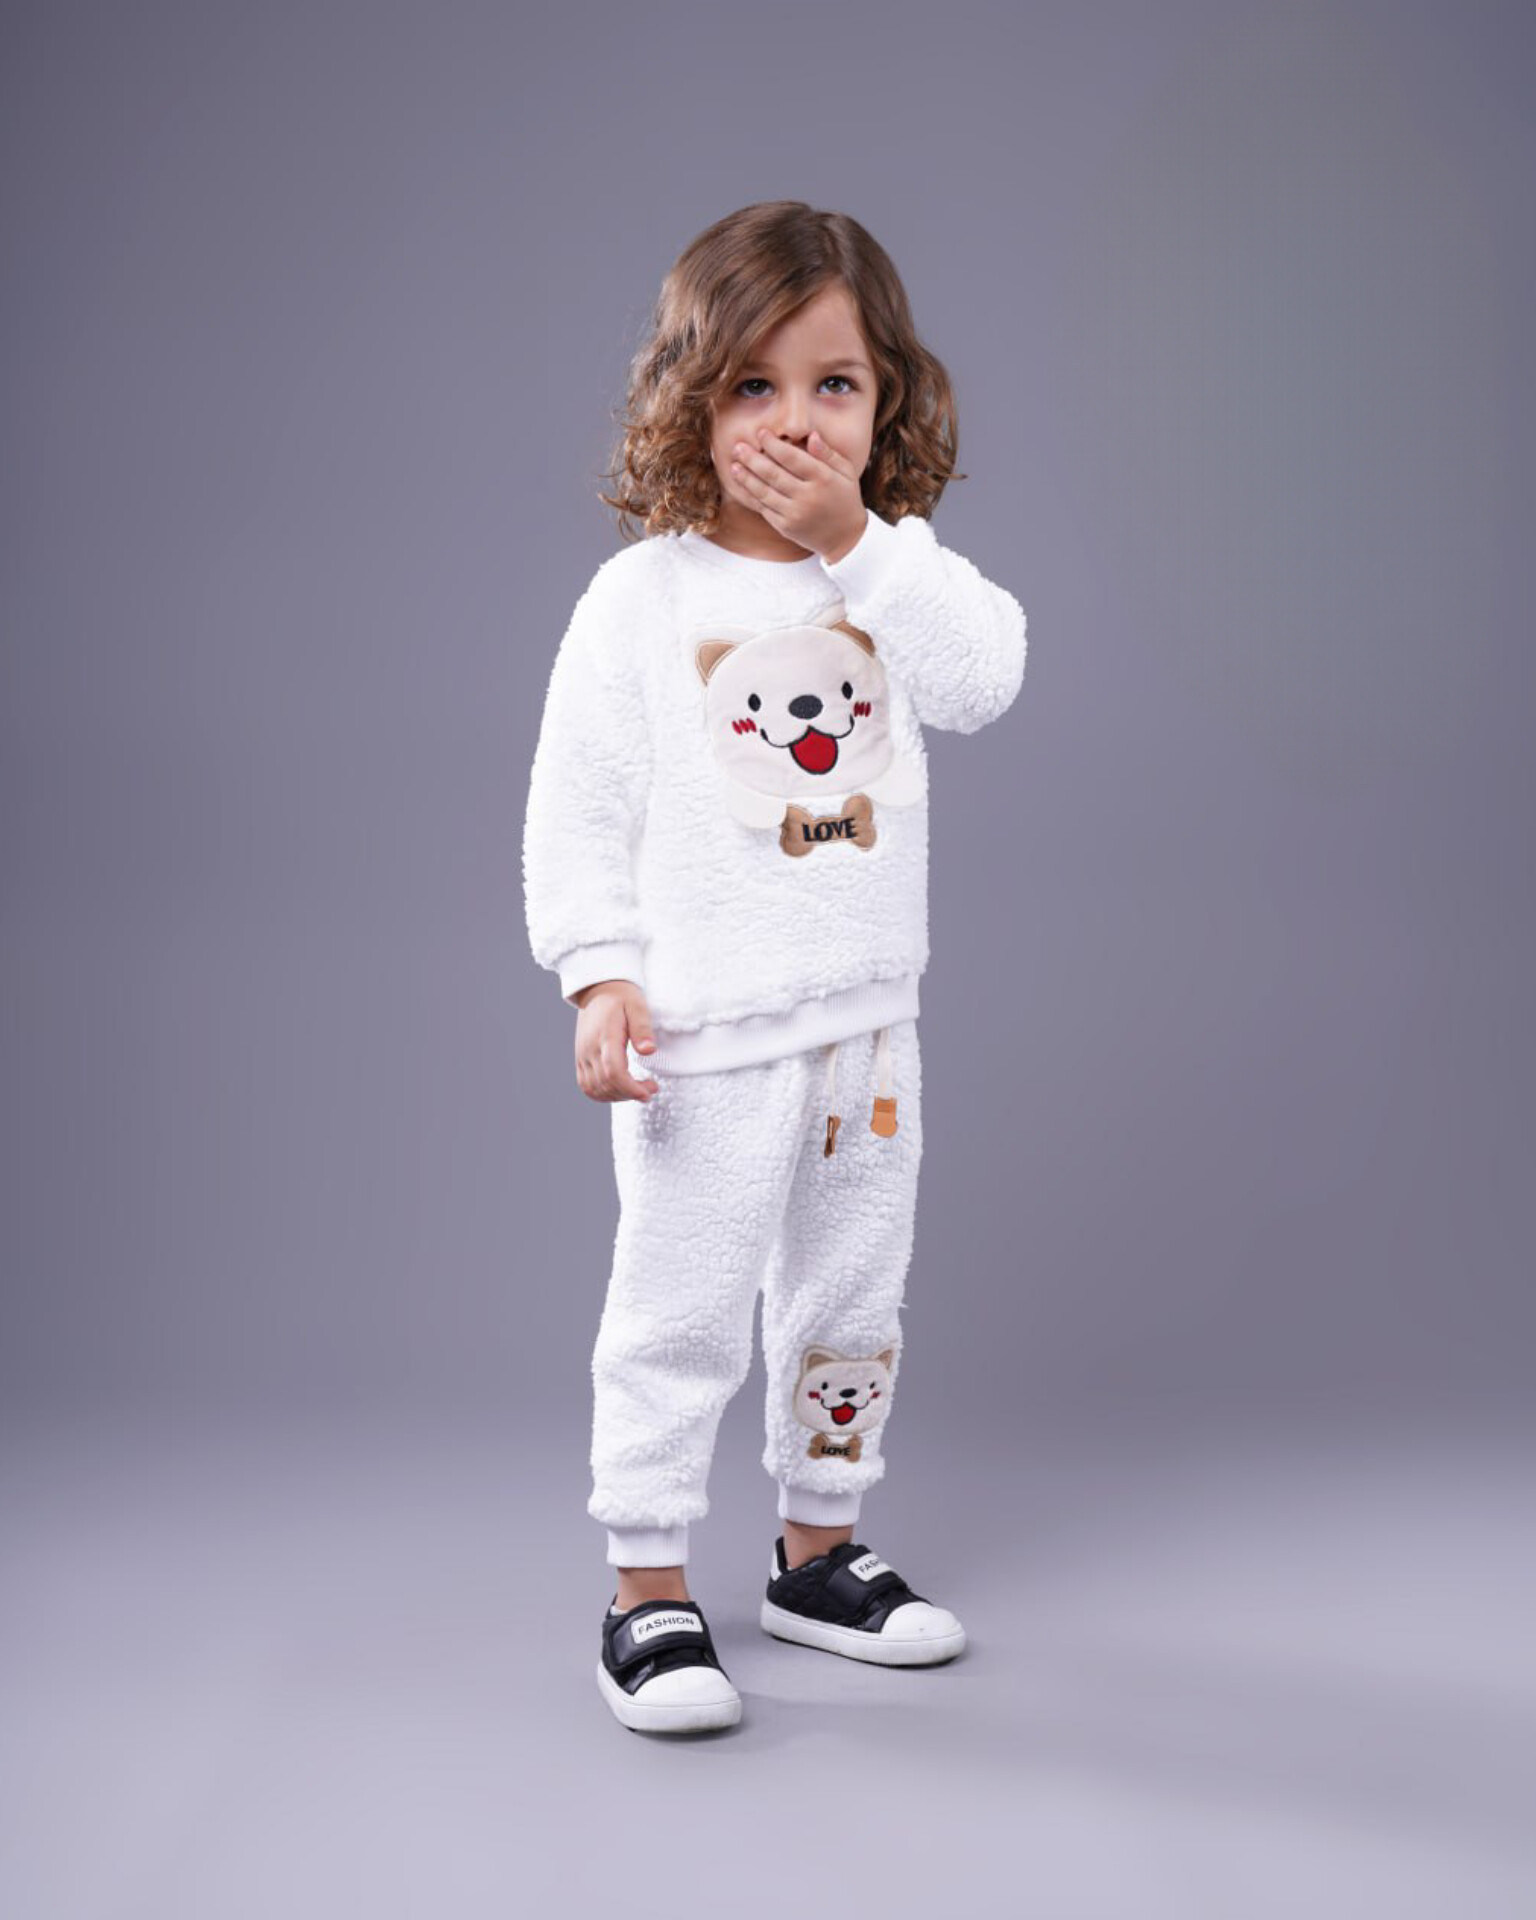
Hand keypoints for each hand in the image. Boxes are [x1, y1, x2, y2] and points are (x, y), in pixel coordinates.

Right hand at [572, 979, 659, 1102]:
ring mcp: (582, 1055)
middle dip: (630, 1094)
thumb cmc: (621, 997)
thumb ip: (642, 1029)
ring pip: (595, 1089)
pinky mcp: (580, 1059)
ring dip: (617, 1096)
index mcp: (606, 1036)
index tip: (649, 1092)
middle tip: (650, 1088)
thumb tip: (649, 1051)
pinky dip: (602, 1094)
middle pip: (606, 1084)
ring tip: (637, 1090)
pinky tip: (620, 1090)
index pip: (614, 1072)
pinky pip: (586, 1085)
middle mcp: (590, 1049)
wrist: (598, 990)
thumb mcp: (637, 1006)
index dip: (631, 1088)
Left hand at [728, 429, 867, 562]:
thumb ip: (828, 454)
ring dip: (746, 478)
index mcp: (823, 479)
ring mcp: (795, 514)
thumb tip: (811, 435)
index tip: (761, 433)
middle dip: (753, 459)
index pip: (792, 458)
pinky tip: (742, 484)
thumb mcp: (845, 473)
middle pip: (773, 474)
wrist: (845, 538)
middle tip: (738, 447)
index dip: (774, 444)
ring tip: (734, 465)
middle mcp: (807, 497)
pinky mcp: (786, 527)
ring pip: (764, 492)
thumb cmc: (845, 499)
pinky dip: (751, 496)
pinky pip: (764, 508)